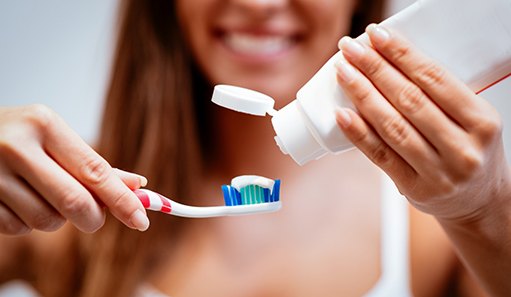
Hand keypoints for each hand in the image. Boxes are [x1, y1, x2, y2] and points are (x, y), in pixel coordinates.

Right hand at [0, 105, 149, 234]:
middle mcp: (16, 147)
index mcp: (44, 125)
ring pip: (48, 221)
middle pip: (75, 203)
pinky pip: (20, 229)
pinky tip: (18, 199)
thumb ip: (92, 164)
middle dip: (93, 218)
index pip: (95, 172)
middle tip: (94, 216)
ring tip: (42, 193)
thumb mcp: (55, 137)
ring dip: (57, 218)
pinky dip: (28, 222)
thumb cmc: (17, 135)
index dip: (123, 201)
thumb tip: (137, 185)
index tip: (142, 220)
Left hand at [334, 24, 510, 221]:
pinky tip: (341, 113)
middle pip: (409, 100)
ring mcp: (438, 172)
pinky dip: (358, 133)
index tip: (377, 35)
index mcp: (481, 122)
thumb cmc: (470, 152)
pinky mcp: (414, 188)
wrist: (478, 202)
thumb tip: (389, 61)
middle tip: (350, 49)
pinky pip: (381, 155)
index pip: (435, 79)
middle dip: (375, 69)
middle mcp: (463, 148)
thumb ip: (440, 97)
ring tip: (343, 73)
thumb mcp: (472, 121)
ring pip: (392, 126)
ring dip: (362, 95)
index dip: (402, 54)